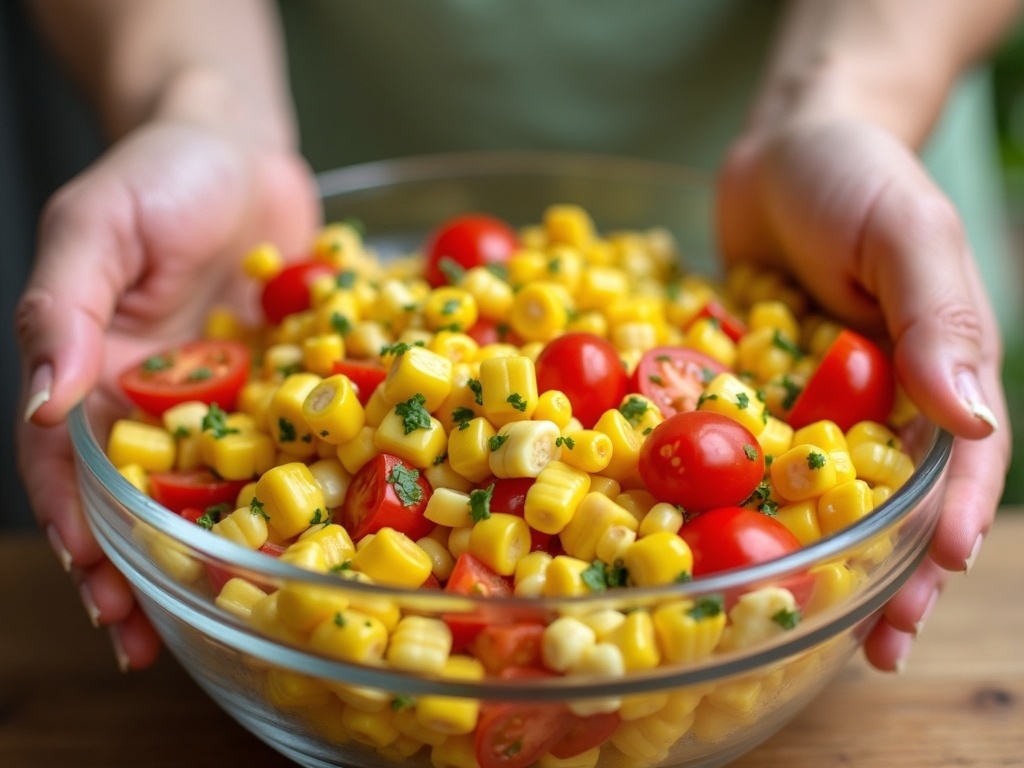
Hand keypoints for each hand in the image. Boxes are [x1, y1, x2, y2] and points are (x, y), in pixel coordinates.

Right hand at [15, 119, 318, 669]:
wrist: (243, 144)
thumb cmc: (158, 171)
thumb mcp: (94, 226)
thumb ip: (62, 308)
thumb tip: (41, 402)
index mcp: (101, 374)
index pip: (72, 466)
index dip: (78, 526)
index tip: (93, 581)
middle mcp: (163, 401)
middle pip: (142, 497)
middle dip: (139, 565)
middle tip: (145, 635)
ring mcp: (231, 399)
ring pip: (220, 488)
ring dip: (217, 551)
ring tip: (224, 613)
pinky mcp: (291, 385)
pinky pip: (295, 444)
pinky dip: (300, 490)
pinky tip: (319, 536)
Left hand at [716, 117, 1009, 670]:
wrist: (781, 148)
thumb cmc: (859, 179)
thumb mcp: (909, 233)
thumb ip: (939, 319)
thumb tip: (970, 417)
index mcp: (931, 373)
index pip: (957, 461)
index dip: (952, 519)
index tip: (938, 573)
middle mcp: (872, 403)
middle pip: (888, 500)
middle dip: (888, 570)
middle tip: (877, 642)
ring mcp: (804, 404)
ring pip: (811, 494)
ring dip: (810, 556)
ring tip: (800, 622)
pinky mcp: (743, 391)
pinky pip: (737, 449)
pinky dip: (729, 495)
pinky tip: (706, 541)